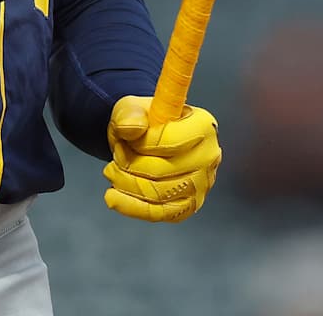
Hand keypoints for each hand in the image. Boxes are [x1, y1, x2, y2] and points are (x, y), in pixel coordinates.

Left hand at [102, 95, 220, 222]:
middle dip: (129, 165)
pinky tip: (113, 198)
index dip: (139, 145)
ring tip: (113, 171)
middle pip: (162, 171)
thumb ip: (129, 115)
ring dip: (126, 184)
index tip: (123, 141)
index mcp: (203, 125)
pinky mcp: (191, 205)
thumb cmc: (142, 121)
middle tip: (115, 156)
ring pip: (158, 194)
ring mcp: (202, 184)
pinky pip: (160, 213)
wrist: (144, 140)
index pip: (169, 142)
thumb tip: (132, 128)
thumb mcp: (131, 108)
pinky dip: (132, 207)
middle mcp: (209, 156)